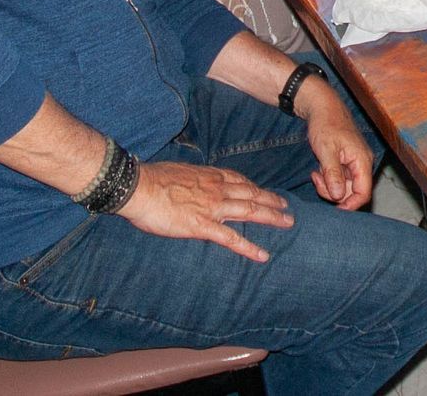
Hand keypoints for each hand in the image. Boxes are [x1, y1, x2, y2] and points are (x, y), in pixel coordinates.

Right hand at [119, 161, 293, 261]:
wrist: (139, 187)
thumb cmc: (152, 179)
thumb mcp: (178, 171)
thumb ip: (191, 179)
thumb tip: (190, 181)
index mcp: (209, 176)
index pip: (240, 180)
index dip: (255, 187)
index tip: (265, 192)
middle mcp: (217, 189)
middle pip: (252, 194)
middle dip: (271, 201)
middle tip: (287, 207)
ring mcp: (212, 208)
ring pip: (250, 211)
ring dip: (271, 218)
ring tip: (287, 223)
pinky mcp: (203, 226)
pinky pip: (231, 239)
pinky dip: (249, 248)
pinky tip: (262, 256)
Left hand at [297, 82, 373, 209]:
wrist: (322, 108)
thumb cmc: (325, 124)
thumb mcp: (326, 150)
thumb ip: (333, 173)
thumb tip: (339, 196)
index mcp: (362, 160)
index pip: (363, 192)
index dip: (350, 204)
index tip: (333, 209)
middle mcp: (362, 163)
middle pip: (352, 192)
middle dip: (333, 193)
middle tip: (317, 180)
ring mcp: (354, 163)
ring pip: (344, 187)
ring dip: (328, 186)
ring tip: (316, 173)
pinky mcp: (346, 163)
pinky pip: (340, 179)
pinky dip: (328, 179)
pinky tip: (318, 169)